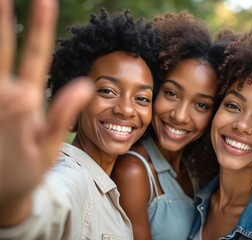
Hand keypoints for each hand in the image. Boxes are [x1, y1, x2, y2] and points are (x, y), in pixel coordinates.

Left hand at [0, 0, 92, 225]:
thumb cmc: (27, 171)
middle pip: (2, 49)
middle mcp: (3, 96)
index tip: (43, 0)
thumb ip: (63, 114)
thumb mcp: (50, 147)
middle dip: (3, 20)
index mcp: (25, 103)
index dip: (40, 26)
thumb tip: (84, 84)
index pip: (35, 56)